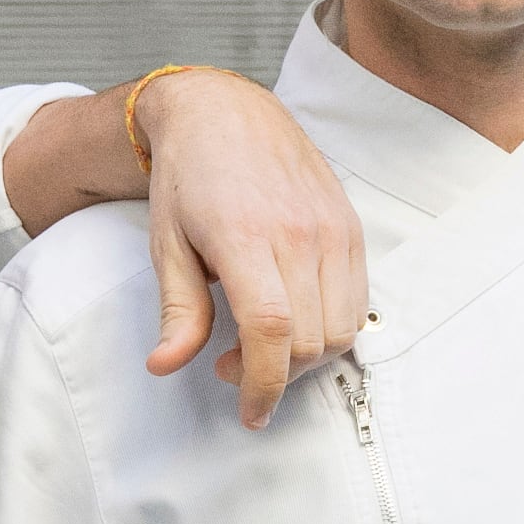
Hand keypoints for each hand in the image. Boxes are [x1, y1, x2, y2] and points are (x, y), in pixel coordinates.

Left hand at [135, 71, 369, 429]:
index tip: (249, 411)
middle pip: (311, 341)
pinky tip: (294, 318)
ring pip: (341, 329)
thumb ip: (176, 310)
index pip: (271, 332)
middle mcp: (299, 233)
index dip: (262, 384)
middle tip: (234, 367)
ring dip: (306, 358)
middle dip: (276, 376)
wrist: (226, 112)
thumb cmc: (189, 176)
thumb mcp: (167, 244)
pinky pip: (357, 303)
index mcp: (246, 236)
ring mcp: (333, 229)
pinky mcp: (351, 228)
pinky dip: (331, 328)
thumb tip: (165, 365)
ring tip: (263, 344)